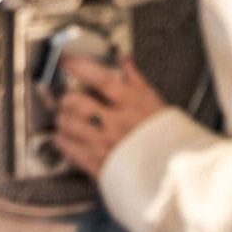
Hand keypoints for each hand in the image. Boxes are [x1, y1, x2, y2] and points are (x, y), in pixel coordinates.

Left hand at [52, 54, 165, 178]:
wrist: (170, 172)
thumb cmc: (164, 136)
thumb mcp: (154, 102)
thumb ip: (136, 79)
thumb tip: (124, 59)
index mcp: (131, 104)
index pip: (101, 79)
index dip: (80, 67)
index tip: (67, 61)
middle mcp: (116, 123)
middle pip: (78, 102)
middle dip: (68, 97)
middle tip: (67, 97)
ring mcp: (105, 144)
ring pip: (69, 124)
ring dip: (63, 118)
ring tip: (66, 116)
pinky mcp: (97, 164)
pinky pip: (69, 148)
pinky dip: (62, 139)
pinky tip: (65, 136)